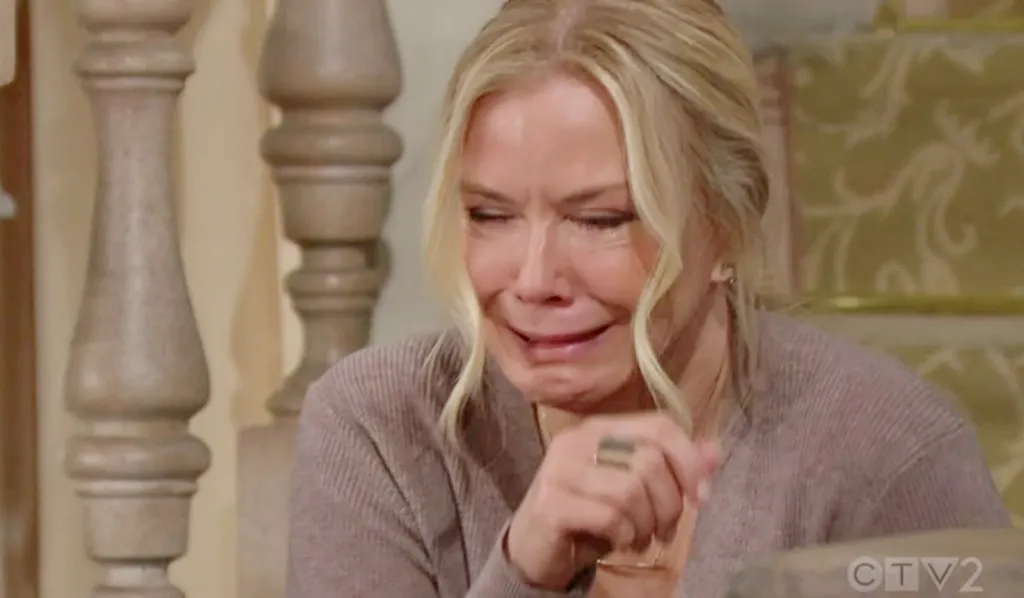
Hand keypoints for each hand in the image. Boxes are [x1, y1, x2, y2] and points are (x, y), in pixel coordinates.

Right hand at [504, 412, 719, 589]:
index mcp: (601, 428)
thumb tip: (715, 452)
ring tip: (639, 537)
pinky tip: (618, 541)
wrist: (535, 548)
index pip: (659, 426)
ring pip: (630, 489)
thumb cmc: (589, 513)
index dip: (688, 460)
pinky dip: (624, 535)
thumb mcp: (635, 489)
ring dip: (646, 523)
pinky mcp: (551, 503)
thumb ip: (672, 468)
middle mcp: (577, 440)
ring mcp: (560, 470)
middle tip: (663, 530)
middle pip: (649, 460)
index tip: (701, 496)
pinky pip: (609, 516)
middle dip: (669, 504)